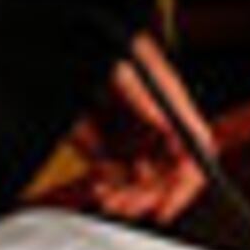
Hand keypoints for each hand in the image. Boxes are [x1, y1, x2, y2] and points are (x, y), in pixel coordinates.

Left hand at [60, 30, 212, 223]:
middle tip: (123, 204)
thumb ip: (141, 92)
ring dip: (128, 195)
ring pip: (144, 179)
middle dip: (149, 194)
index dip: (187, 181)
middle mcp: (153, 119)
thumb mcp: (119, 63)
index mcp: (167, 100)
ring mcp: (130, 131)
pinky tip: (98, 185)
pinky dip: (109, 186)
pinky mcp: (105, 140)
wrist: (54, 47)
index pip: (195, 148)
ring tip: (106, 197)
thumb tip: (166, 121)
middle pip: (170, 171)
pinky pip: (117, 174)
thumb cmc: (98, 43)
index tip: (165, 206)